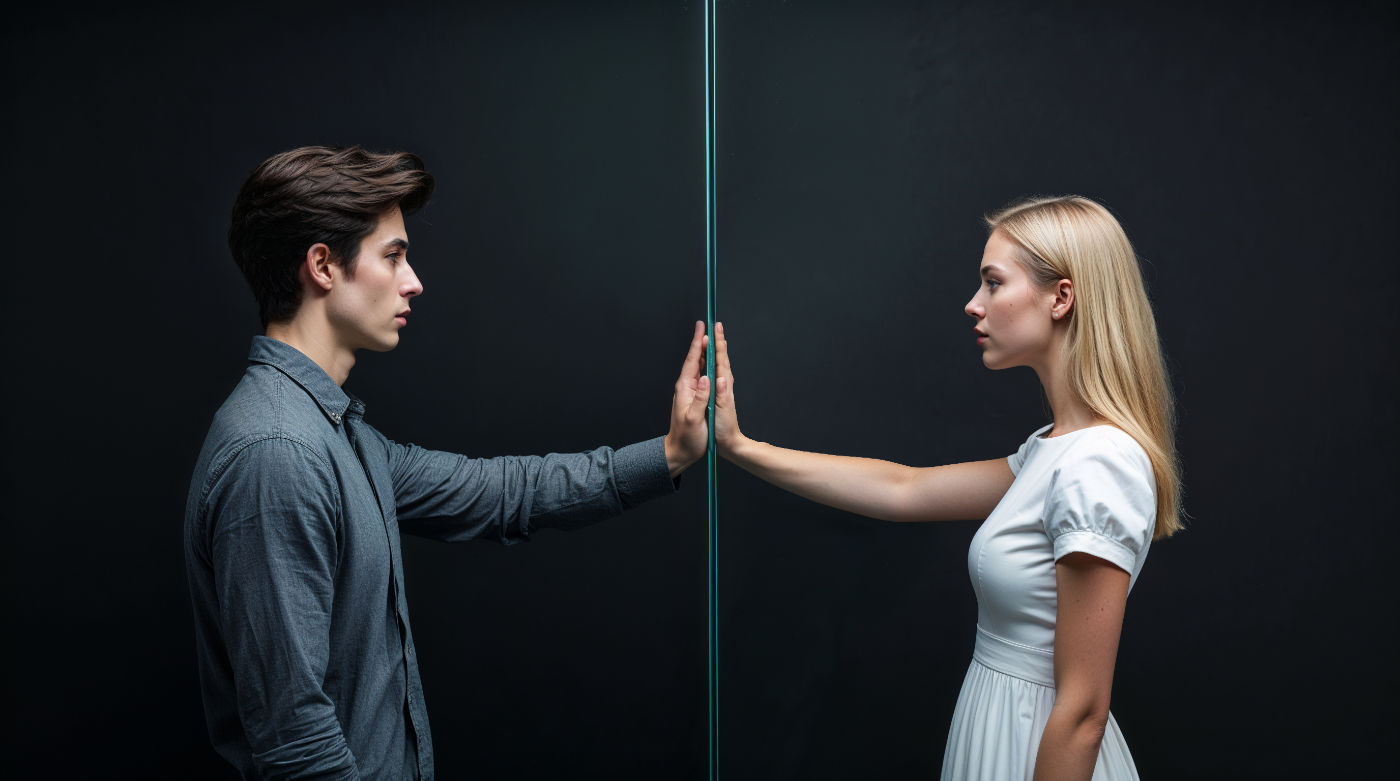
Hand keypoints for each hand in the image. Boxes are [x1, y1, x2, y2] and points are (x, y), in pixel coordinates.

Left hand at [664, 321, 710, 477]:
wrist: (680, 451)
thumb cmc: (687, 438)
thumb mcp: (693, 419)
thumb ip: (700, 398)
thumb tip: (705, 377)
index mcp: (685, 388)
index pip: (692, 360)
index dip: (698, 342)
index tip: (703, 327)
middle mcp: (687, 386)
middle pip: (696, 358)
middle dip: (703, 341)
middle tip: (711, 326)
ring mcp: (691, 391)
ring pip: (700, 365)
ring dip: (706, 351)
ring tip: (713, 337)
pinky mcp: (696, 397)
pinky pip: (703, 375)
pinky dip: (708, 364)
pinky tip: (712, 361)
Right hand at [712, 321, 743, 455]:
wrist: (729, 442)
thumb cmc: (724, 429)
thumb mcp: (722, 412)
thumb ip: (722, 394)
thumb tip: (721, 378)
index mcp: (723, 385)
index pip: (720, 359)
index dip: (717, 342)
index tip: (714, 328)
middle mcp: (724, 383)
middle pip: (720, 356)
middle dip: (717, 340)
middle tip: (713, 324)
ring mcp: (722, 387)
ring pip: (718, 362)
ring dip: (715, 348)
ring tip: (711, 336)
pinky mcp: (719, 393)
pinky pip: (714, 371)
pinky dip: (712, 361)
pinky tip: (708, 359)